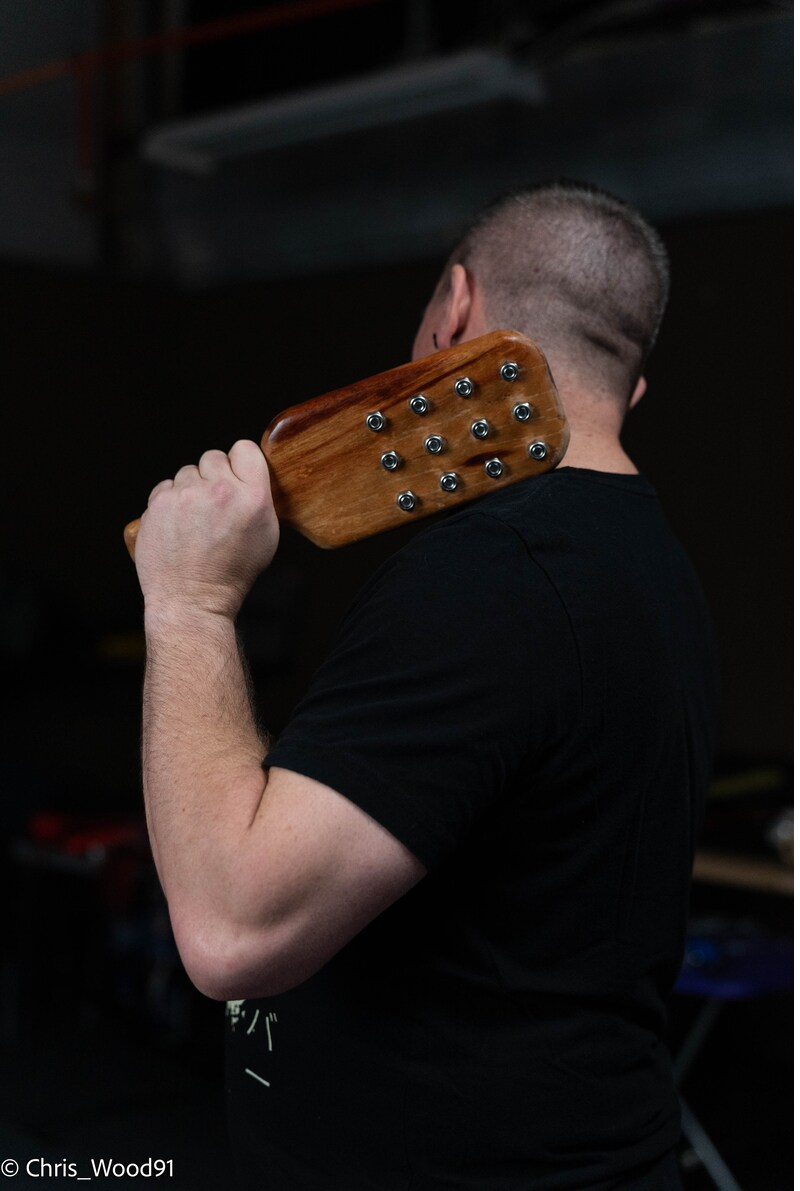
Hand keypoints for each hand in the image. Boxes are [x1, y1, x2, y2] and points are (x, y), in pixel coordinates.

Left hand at [135, 440, 278, 619]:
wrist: (192, 599)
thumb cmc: (231, 573)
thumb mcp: (266, 536)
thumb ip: (258, 499)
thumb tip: (247, 475)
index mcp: (252, 497)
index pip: (244, 449)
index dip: (240, 463)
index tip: (236, 477)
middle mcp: (219, 490)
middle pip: (213, 457)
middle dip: (213, 477)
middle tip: (214, 506)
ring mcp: (185, 496)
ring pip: (187, 473)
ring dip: (191, 490)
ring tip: (194, 521)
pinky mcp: (158, 504)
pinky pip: (166, 487)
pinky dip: (171, 502)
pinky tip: (178, 526)